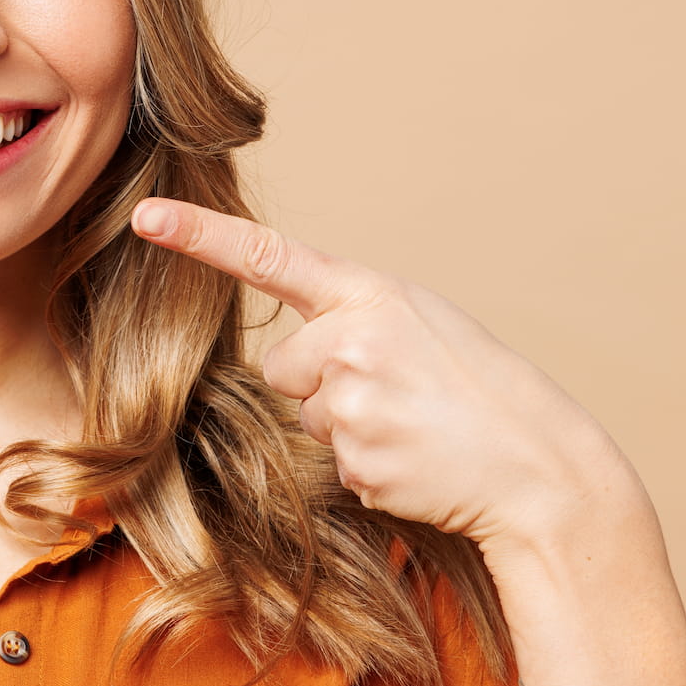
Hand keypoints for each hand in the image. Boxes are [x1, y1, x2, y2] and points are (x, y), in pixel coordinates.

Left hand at [130, 197, 638, 556]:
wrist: (539, 468)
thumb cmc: (482, 390)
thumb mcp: (422, 325)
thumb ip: (355, 320)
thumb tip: (298, 359)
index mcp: (369, 294)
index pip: (269, 257)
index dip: (201, 236)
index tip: (146, 217)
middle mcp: (349, 340)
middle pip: (284, 366)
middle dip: (325, 382)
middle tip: (399, 392)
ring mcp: (350, 402)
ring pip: (308, 416)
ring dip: (351, 426)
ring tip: (416, 426)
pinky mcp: (354, 459)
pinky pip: (334, 462)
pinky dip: (370, 466)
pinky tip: (417, 459)